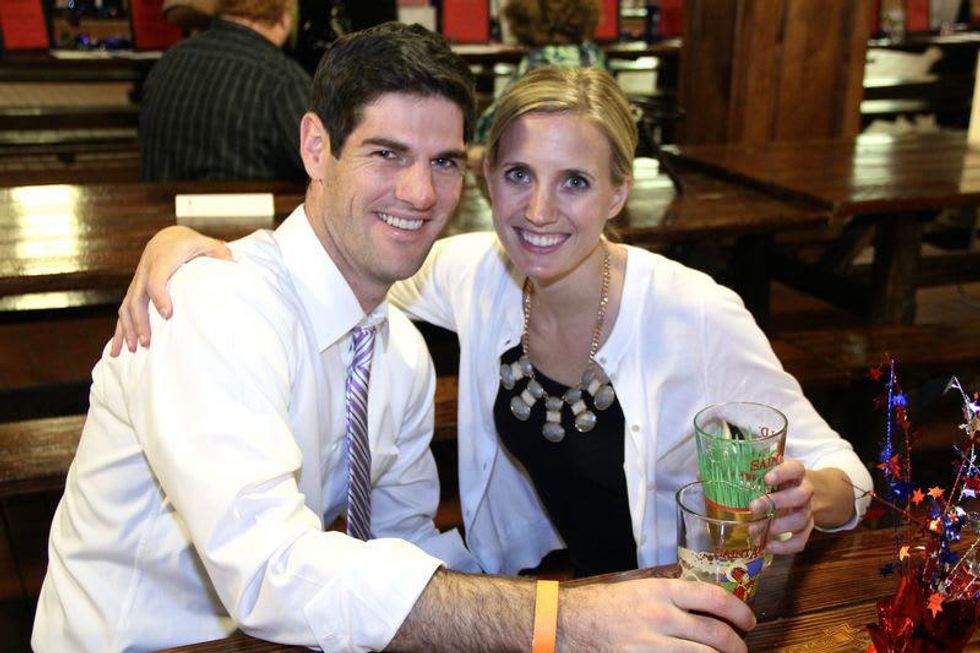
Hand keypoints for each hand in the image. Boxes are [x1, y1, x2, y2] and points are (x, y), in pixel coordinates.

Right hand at [110, 226, 231, 355]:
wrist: (167, 238)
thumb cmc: (190, 244)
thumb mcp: (205, 244)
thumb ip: (219, 252)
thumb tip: (234, 263)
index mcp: (162, 261)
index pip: (156, 281)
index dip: (160, 297)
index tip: (168, 315)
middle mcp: (145, 271)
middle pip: (137, 299)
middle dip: (140, 322)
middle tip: (148, 342)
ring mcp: (138, 282)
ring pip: (126, 306)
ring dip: (127, 328)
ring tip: (131, 350)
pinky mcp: (135, 289)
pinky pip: (124, 310)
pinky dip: (120, 329)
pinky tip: (117, 347)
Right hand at [560, 578, 755, 651]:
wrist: (571, 623)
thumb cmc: (607, 605)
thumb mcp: (642, 589)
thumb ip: (674, 597)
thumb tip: (709, 608)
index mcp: (662, 591)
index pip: (715, 598)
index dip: (740, 611)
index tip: (748, 620)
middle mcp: (661, 617)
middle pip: (717, 633)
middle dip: (738, 645)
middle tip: (741, 648)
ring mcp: (652, 645)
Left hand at [758, 459, 813, 554]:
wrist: (800, 491)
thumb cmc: (777, 480)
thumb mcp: (767, 471)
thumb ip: (750, 472)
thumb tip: (715, 475)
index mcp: (796, 473)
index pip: (796, 468)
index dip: (783, 473)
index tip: (766, 479)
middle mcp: (805, 490)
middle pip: (800, 496)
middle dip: (777, 503)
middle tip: (753, 508)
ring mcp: (807, 510)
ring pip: (801, 519)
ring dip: (779, 526)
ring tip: (756, 530)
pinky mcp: (807, 528)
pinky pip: (801, 540)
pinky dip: (786, 546)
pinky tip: (768, 546)